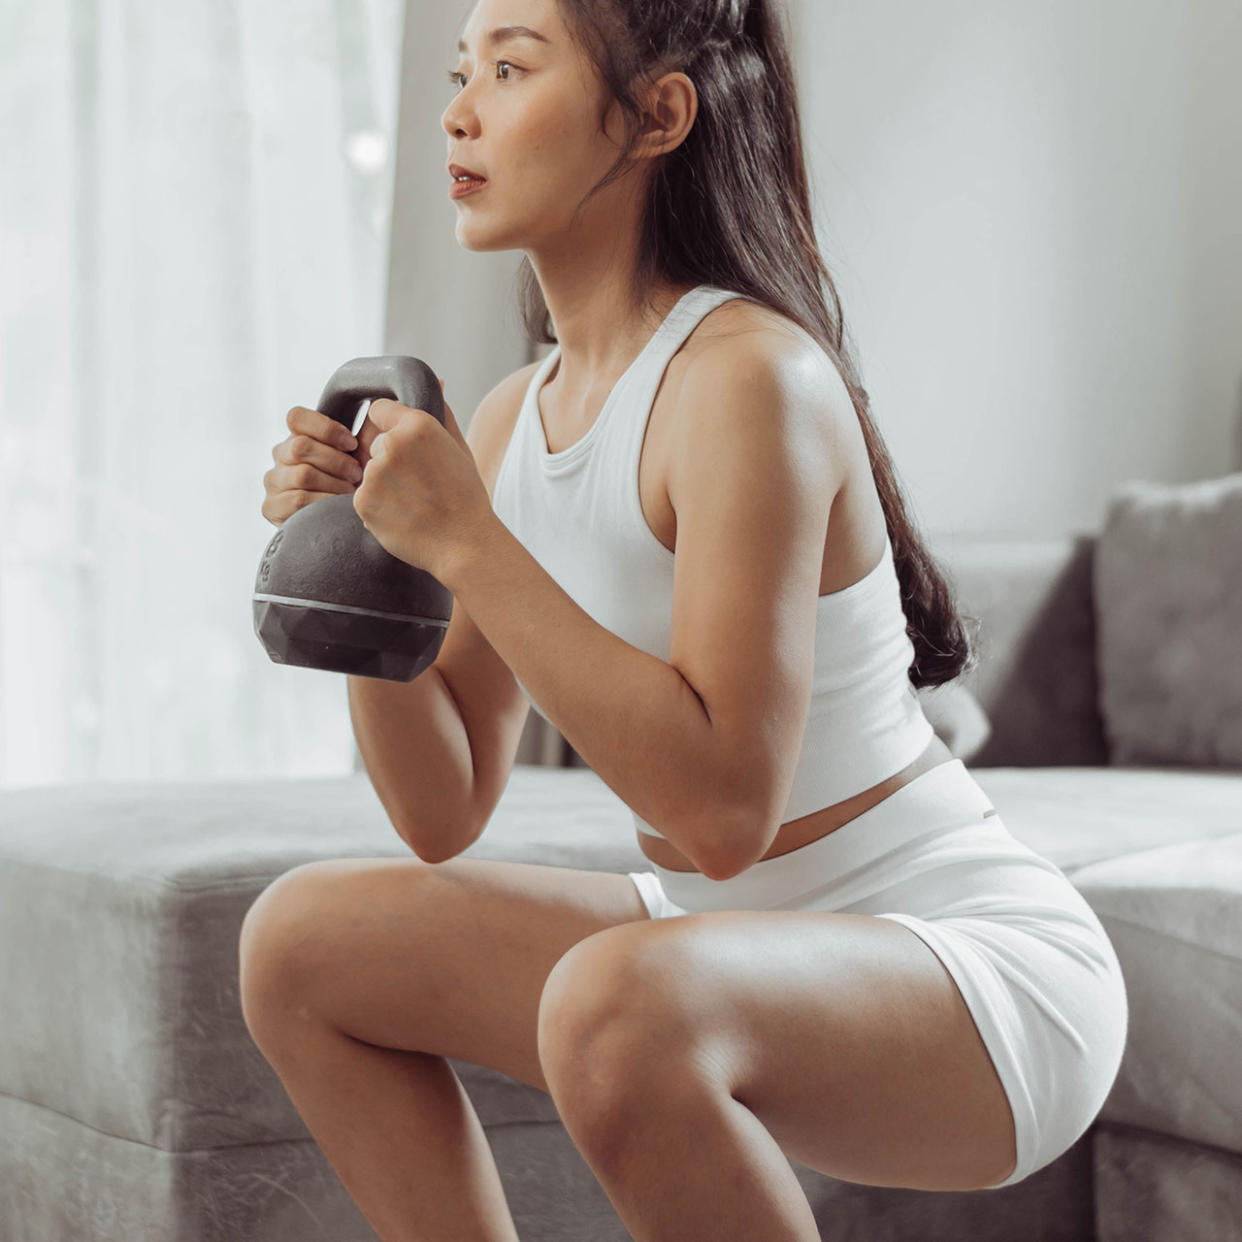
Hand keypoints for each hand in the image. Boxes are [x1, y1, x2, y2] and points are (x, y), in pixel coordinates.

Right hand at [262, 406, 364, 526]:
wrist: (338, 525)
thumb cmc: (350, 485)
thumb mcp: (351, 458)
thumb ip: (351, 439)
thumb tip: (378, 414)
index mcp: (296, 437)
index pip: (296, 418)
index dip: (327, 429)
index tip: (352, 444)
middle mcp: (279, 456)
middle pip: (301, 446)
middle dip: (336, 461)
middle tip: (357, 473)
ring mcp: (273, 481)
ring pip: (303, 474)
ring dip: (334, 483)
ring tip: (351, 492)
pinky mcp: (270, 507)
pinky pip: (299, 499)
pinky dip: (325, 501)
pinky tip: (338, 506)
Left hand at [351, 381, 494, 583]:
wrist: (465, 544)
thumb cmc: (466, 497)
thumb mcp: (459, 448)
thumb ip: (440, 412)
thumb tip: (435, 381)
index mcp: (418, 425)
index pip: (378, 410)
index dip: (389, 428)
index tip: (405, 450)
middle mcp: (392, 444)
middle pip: (371, 443)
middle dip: (386, 460)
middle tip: (417, 484)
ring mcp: (374, 473)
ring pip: (367, 471)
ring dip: (382, 485)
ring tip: (413, 503)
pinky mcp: (362, 501)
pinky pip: (362, 497)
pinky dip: (377, 508)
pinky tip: (403, 517)